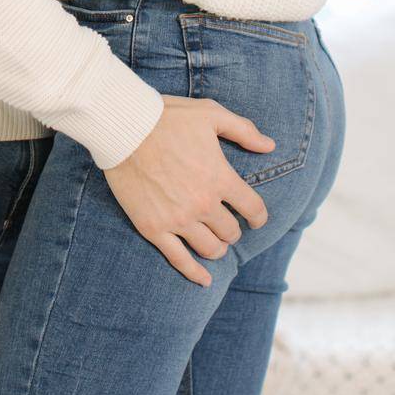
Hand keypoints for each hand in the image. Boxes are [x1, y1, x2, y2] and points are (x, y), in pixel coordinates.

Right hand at [102, 95, 275, 286]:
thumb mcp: (210, 113)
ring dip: (217, 247)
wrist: (123, 127)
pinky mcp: (153, 227)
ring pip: (210, 248)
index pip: (253, 209)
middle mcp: (203, 204)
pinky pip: (179, 260)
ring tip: (213, 242)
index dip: (259, 216)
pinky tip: (204, 281)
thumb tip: (270, 145)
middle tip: (226, 224)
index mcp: (220, 178)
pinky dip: (194, 273)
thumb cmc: (167, 117)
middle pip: (231, 232)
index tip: (255, 217)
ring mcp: (178, 219)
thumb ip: (243, 130)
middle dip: (233, 229)